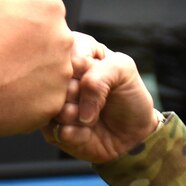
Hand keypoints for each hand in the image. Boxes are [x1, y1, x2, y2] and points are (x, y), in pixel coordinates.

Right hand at [0, 0, 75, 149]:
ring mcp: (60, 73)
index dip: (22, 25)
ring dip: (31, 77)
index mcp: (48, 5)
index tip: (1, 37)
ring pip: (50, 73)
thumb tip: (35, 1)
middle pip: (53, 42)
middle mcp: (62, 36)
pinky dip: (26, 102)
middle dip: (32, 51)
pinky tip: (1, 99)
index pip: (47, 12)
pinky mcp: (52, 104)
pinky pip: (44, 101)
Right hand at [45, 39, 162, 163]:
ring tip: (92, 116)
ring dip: (79, 117)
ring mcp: (52, 103)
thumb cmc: (128, 95)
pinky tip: (87, 131)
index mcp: (73, 51)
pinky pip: (57, 131)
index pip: (63, 54)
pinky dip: (78, 134)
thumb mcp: (123, 70)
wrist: (134, 132)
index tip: (103, 78)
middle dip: (82, 96)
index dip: (85, 72)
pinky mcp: (51, 130)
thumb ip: (97, 76)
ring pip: (54, 108)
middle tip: (99, 100)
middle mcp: (57, 76)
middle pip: (56, 83)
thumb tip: (75, 110)